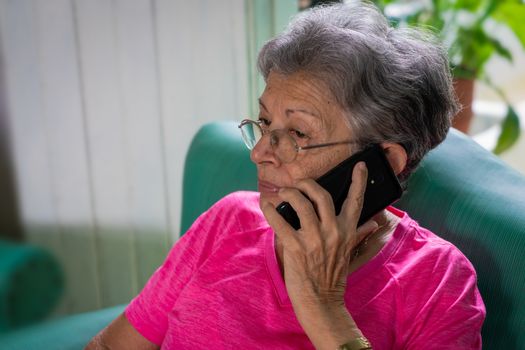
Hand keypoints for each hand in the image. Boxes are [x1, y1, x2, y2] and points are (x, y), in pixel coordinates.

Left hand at [261, 162, 377, 346]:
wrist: (322, 303)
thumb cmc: (333, 277)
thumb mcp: (349, 252)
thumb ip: (358, 234)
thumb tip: (373, 223)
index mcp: (347, 232)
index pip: (356, 202)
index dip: (359, 181)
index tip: (360, 166)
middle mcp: (333, 232)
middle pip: (321, 196)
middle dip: (307, 184)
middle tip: (298, 183)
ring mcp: (315, 240)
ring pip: (301, 204)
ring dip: (289, 194)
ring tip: (283, 193)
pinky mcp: (297, 248)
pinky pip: (281, 222)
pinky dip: (271, 211)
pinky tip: (267, 206)